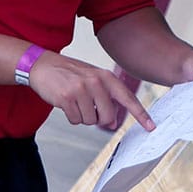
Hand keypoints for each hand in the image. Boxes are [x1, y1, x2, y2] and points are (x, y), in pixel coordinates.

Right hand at [27, 51, 156, 131]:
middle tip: (88, 108)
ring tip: (74, 100)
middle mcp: (95, 82)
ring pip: (90, 121)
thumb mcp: (91, 80)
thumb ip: (105, 98)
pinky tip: (65, 103)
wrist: (42, 65)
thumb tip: (112, 122)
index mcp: (105, 76)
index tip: (151, 126)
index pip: (127, 97)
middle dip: (99, 118)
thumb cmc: (68, 73)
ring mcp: (81, 89)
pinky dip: (71, 116)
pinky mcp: (67, 98)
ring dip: (82, 116)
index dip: (140, 114)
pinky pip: (75, 120)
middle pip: (108, 116)